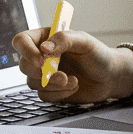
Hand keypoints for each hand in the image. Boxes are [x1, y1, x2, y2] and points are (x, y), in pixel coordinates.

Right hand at [11, 28, 130, 103]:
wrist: (111, 77)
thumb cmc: (99, 55)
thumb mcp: (85, 42)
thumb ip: (64, 40)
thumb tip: (45, 47)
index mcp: (46, 38)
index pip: (22, 41)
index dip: (26, 50)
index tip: (40, 59)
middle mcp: (43, 56)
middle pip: (24, 65)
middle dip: (42, 73)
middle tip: (61, 75)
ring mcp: (46, 74)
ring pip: (33, 82)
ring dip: (53, 84)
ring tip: (73, 80)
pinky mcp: (51, 90)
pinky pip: (43, 95)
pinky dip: (58, 94)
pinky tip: (73, 86)